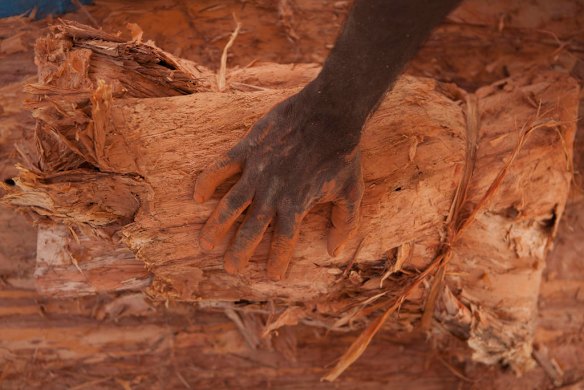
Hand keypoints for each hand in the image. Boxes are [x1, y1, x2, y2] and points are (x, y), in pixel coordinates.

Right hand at [193, 87, 363, 280]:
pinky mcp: (249, 149)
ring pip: (231, 204)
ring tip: (205, 243)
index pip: (283, 241)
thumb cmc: (342, 154)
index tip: (273, 275)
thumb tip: (334, 251)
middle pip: (251, 229)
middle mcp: (273, 192)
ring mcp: (257, 170)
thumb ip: (344, 224)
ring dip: (216, 226)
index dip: (277, 260)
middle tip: (230, 267)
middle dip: (238, 252)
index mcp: (297, 204)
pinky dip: (208, 180)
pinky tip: (198, 195)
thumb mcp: (351, 192)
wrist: (331, 113)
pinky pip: (222, 166)